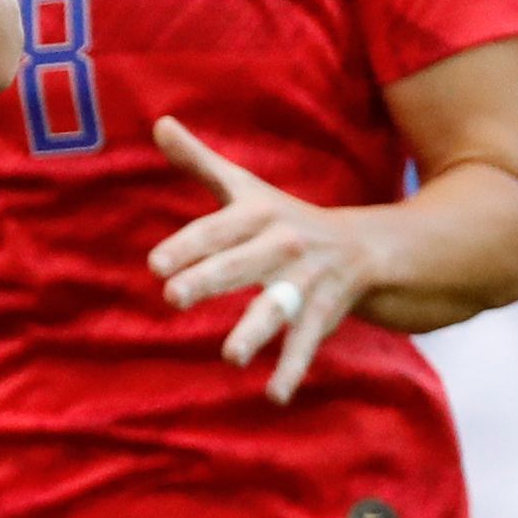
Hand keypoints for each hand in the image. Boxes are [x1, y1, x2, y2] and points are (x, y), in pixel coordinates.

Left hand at [147, 116, 381, 403]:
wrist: (364, 247)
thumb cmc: (283, 217)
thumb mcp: (244, 186)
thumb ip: (198, 160)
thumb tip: (158, 122)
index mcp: (258, 213)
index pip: (217, 229)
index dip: (186, 246)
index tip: (154, 265)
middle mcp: (282, 245)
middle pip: (241, 265)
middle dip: (209, 281)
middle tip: (172, 298)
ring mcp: (306, 282)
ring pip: (277, 307)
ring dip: (255, 331)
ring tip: (230, 356)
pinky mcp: (324, 313)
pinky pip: (307, 342)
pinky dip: (293, 369)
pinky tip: (275, 395)